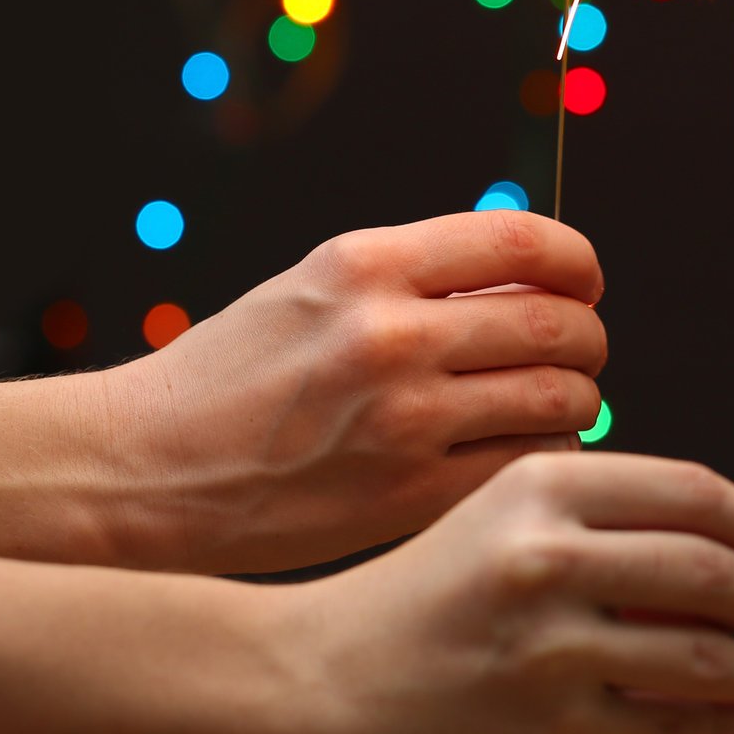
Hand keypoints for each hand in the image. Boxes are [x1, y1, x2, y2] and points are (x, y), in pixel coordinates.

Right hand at [105, 211, 607, 573]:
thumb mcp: (314, 288)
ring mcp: (403, 417)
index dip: (577, 261)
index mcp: (367, 264)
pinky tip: (523, 452)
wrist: (146, 468)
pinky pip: (527, 463)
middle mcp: (390, 332)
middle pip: (558, 323)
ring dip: (577, 399)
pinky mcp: (409, 493)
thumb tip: (530, 279)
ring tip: (559, 405)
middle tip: (579, 352)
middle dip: (587, 337)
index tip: (584, 281)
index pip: (524, 240)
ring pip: (560, 396)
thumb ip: (415, 276)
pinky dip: (546, 455)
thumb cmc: (235, 376)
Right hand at [274, 451, 733, 733]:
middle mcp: (550, 555)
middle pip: (712, 571)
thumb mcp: (503, 513)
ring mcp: (551, 644)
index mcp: (545, 485)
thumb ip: (602, 516)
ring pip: (706, 654)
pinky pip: (672, 724)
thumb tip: (729, 547)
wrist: (324, 678)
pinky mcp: (551, 723)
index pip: (694, 495)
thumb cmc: (427, 593)